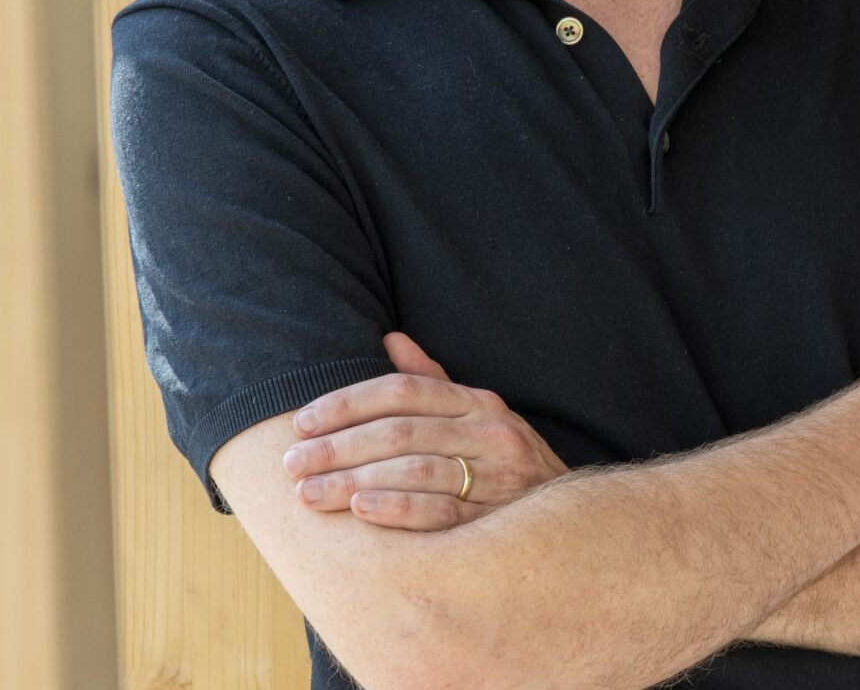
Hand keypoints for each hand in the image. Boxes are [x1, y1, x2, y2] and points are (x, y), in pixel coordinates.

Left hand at [282, 331, 569, 529]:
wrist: (567, 520)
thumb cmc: (504, 463)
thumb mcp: (478, 415)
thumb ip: (432, 381)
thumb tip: (390, 338)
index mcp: (479, 402)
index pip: (405, 390)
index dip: (349, 402)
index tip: (303, 421)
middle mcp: (490, 432)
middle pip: (401, 431)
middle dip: (339, 447)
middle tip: (292, 462)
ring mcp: (498, 475)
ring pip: (414, 471)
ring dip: (353, 481)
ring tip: (309, 493)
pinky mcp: (497, 518)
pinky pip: (441, 512)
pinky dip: (398, 509)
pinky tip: (360, 510)